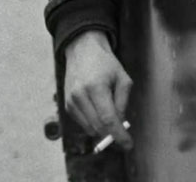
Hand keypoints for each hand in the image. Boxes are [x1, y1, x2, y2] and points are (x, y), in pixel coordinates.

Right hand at [63, 30, 133, 149]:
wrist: (82, 50)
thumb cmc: (105, 63)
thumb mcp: (123, 79)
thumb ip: (122, 103)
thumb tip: (120, 125)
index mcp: (96, 87)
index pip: (108, 120)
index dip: (119, 136)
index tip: (128, 145)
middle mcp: (80, 95)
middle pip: (98, 127)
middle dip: (113, 136)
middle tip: (124, 136)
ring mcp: (71, 100)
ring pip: (90, 128)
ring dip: (103, 130)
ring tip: (110, 116)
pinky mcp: (67, 103)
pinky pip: (82, 123)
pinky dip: (93, 124)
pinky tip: (98, 112)